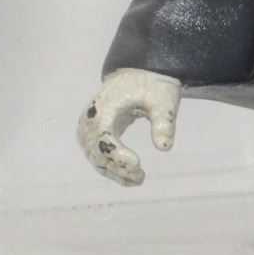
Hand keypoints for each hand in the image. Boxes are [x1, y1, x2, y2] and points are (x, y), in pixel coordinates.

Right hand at [77, 67, 182, 186]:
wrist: (138, 74)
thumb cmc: (151, 84)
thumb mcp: (164, 99)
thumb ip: (164, 121)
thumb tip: (163, 148)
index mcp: (104, 106)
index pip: (103, 136)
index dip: (117, 154)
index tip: (138, 164)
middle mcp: (90, 118)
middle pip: (96, 150)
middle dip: (117, 167)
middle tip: (141, 176)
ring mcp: (89, 127)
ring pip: (95, 157)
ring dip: (114, 172)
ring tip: (137, 180)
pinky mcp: (94, 133)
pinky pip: (97, 155)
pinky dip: (111, 168)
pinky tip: (129, 178)